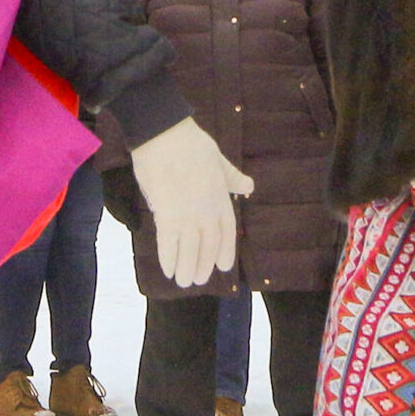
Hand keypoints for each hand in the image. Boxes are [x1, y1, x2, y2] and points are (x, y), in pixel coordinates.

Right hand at [127, 117, 253, 287]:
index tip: (223, 266)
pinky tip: (167, 270)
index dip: (226, 251)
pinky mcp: (166, 213)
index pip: (227, 231)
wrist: (164, 133)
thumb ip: (232, 178)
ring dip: (187, 268)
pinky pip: (168, 242)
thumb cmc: (190, 143)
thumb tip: (250, 187)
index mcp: (220, 197)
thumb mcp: (219, 159)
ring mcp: (187, 213)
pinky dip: (168, 258)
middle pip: (208, 245)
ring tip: (183, 282)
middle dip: (203, 265)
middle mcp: (207, 210)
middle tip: (197, 280)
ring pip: (189, 249)